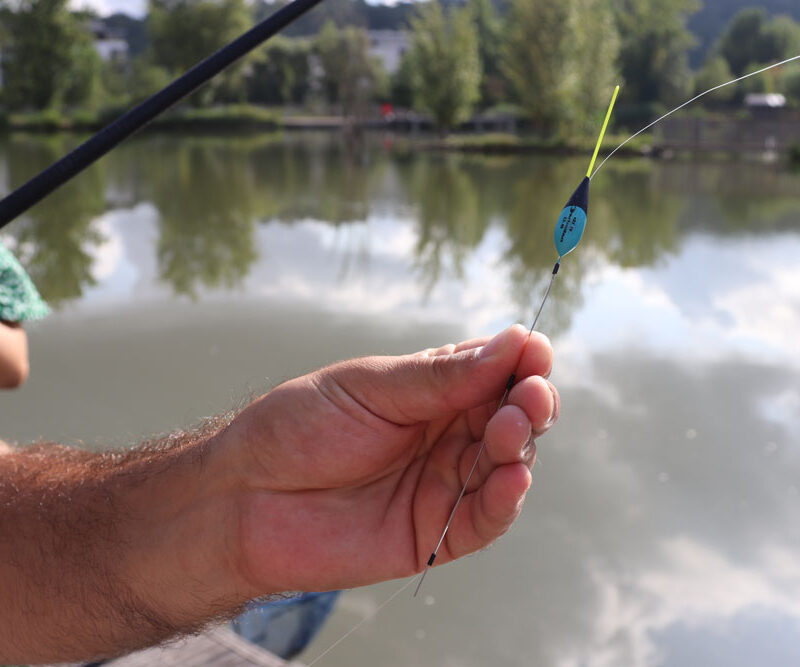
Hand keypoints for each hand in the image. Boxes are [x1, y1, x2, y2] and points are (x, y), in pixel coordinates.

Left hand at [221, 325, 558, 593]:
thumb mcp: (371, 388)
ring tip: (511, 428)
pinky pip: (485, 519)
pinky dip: (506, 500)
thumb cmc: (299, 428)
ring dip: (519, 445)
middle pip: (511, 416)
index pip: (494, 371)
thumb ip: (441, 377)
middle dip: (529, 403)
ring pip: (507, 463)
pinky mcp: (436, 534)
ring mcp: (445, 483)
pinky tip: (513, 477)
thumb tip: (514, 342)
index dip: (520, 361)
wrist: (243, 497)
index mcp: (433, 391)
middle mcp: (447, 434)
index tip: (535, 351)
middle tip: (530, 393)